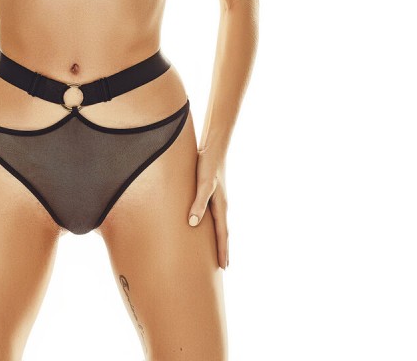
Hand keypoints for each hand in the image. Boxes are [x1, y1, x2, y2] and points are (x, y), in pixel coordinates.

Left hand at [188, 149, 228, 269]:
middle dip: (223, 249)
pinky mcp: (211, 194)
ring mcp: (217, 200)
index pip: (222, 234)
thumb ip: (198, 202)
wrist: (213, 148)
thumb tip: (193, 223)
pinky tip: (205, 226)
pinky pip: (213, 216)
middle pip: (224, 233)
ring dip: (219, 239)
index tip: (224, 267)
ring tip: (216, 251)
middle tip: (223, 267)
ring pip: (219, 225)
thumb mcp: (203, 184)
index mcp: (220, 207)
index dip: (222, 251)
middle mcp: (221, 206)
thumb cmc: (207, 165)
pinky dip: (212, 227)